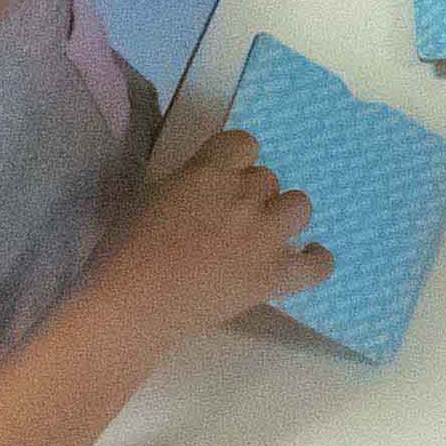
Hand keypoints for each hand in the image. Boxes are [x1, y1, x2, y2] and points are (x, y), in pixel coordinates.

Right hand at [90, 130, 333, 337]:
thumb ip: (191, 182)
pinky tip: (310, 256)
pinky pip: (318, 265)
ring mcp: (264, 237)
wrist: (134, 302)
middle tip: (230, 219)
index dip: (237, 160)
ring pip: (299, 207)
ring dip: (283, 216)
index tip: (226, 177)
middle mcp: (244, 197)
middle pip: (268, 179)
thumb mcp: (154, 194)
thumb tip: (210, 187)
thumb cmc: (127, 249)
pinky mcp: (274, 276)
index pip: (244, 143)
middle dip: (252, 195)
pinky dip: (317, 260)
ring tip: (265, 233)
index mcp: (208, 172)